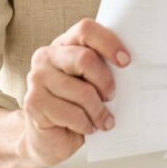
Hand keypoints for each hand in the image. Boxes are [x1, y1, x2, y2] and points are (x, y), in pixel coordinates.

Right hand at [21, 18, 130, 167]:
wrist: (49, 137)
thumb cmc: (78, 106)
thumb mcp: (93, 83)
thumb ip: (103, 69)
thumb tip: (133, 68)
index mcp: (65, 43)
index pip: (86, 30)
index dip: (109, 43)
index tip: (126, 61)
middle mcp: (47, 56)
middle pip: (85, 59)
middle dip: (105, 82)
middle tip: (112, 96)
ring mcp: (37, 78)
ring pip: (81, 91)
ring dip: (98, 111)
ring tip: (104, 120)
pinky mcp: (33, 102)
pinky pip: (71, 113)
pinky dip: (85, 124)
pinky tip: (87, 127)